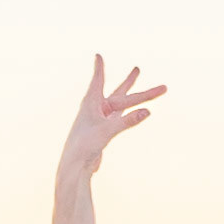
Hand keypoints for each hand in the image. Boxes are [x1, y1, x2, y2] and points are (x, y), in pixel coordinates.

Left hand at [61, 55, 165, 174]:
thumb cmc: (85, 146)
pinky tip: (136, 110)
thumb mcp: (107, 131)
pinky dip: (129, 113)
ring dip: (132, 95)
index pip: (97, 80)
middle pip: (119, 94)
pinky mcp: (104, 131)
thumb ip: (128, 121)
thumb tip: (148, 111)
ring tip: (136, 78)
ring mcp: (100, 120)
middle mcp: (96, 109)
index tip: (97, 56)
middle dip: (131, 83)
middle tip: (137, 69)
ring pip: (121, 104)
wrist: (75, 167)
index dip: (99, 68)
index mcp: (91, 103)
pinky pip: (120, 118)